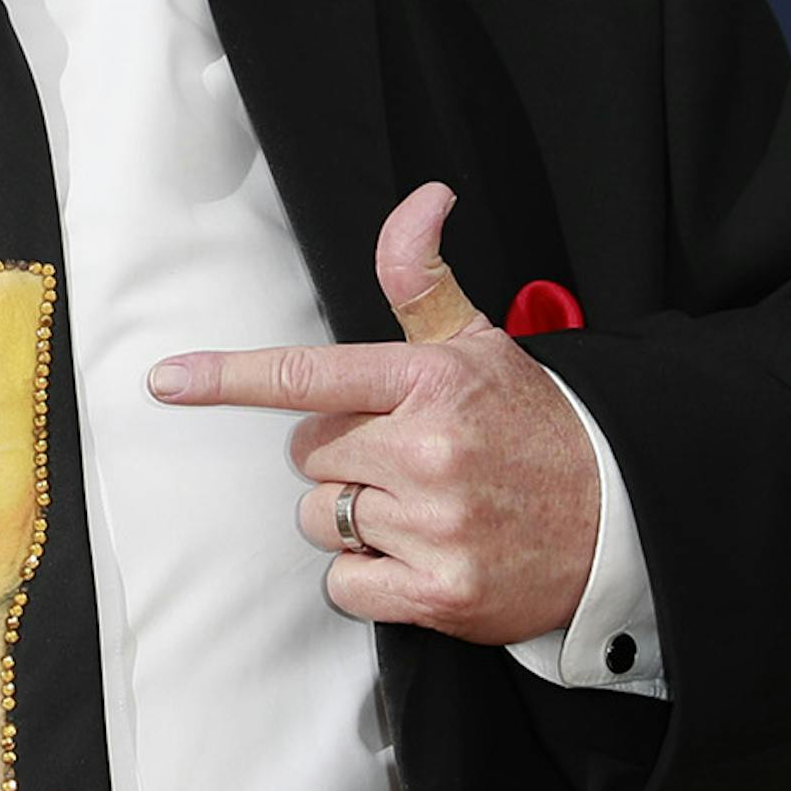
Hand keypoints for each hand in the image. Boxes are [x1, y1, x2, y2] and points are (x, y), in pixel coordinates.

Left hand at [148, 183, 597, 641]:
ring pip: (323, 519)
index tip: (167, 380)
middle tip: (405, 460)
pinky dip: (370, 577)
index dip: (227, 378)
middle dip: (341, 458)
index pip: (306, 375)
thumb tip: (423, 197)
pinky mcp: (440, 592)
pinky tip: (420, 556)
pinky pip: (347, 584)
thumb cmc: (535, 426)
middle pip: (307, 454)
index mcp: (430, 381)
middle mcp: (427, 449)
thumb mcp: (481, 343)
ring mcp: (434, 523)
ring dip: (355, 519)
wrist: (623, 520)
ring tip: (421, 508)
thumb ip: (423, 278)